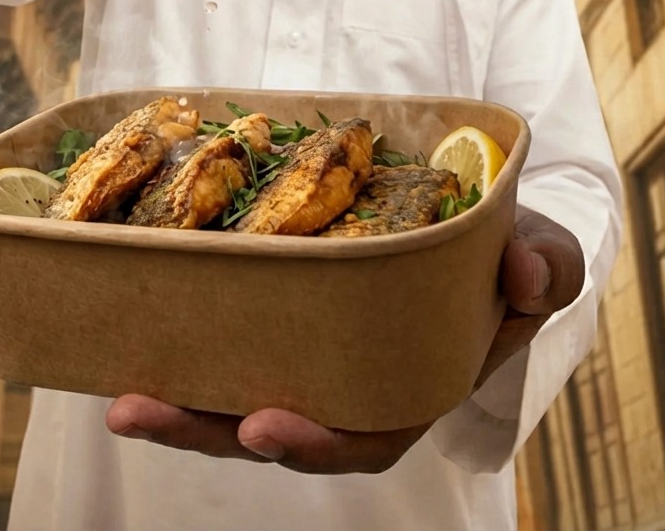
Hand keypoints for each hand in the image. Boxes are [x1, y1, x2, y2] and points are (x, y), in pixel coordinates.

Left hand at [105, 210, 584, 473]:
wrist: (474, 220)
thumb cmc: (508, 249)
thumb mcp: (541, 253)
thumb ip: (545, 267)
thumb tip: (523, 277)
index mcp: (413, 381)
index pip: (365, 434)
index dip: (316, 444)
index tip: (265, 426)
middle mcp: (355, 380)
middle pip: (277, 426)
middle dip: (208, 430)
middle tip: (142, 409)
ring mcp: (313, 350)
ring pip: (238, 393)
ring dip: (177, 400)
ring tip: (119, 394)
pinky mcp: (282, 311)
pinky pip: (230, 336)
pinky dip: (184, 341)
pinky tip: (133, 327)